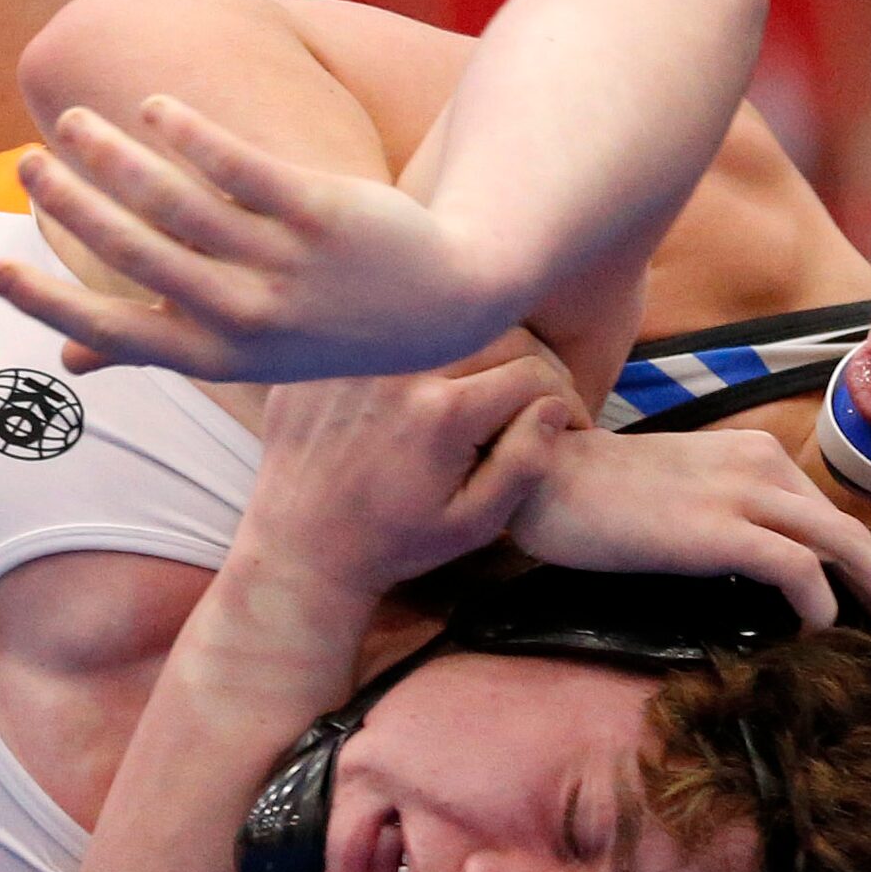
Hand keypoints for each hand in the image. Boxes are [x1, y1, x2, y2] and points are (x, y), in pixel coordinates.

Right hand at [0, 98, 513, 381]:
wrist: (446, 302)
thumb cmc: (327, 322)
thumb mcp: (245, 351)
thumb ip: (157, 346)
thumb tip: (69, 359)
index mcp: (218, 353)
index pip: (116, 329)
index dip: (50, 302)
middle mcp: (247, 315)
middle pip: (138, 257)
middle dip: (73, 208)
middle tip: (29, 161)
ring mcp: (286, 265)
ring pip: (180, 208)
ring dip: (116, 161)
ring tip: (76, 122)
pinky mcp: (324, 212)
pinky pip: (244, 171)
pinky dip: (192, 137)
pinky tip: (155, 105)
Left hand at [238, 341, 580, 594]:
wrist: (301, 546)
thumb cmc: (394, 542)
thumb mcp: (473, 523)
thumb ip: (526, 463)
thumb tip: (554, 407)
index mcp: (441, 412)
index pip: (533, 373)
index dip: (565, 398)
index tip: (569, 423)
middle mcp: (400, 369)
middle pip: (498, 334)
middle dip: (533, 365)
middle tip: (538, 398)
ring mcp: (360, 356)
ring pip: (447, 325)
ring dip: (482, 350)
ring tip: (491, 389)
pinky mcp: (329, 355)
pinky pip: (395, 334)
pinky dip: (424, 351)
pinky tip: (432, 386)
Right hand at [504, 425, 870, 639]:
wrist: (540, 478)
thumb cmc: (594, 494)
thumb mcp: (678, 492)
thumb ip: (724, 516)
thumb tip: (754, 574)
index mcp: (752, 454)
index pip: (828, 514)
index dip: (863, 565)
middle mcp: (760, 465)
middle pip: (853, 530)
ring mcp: (743, 494)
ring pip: (844, 546)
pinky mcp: (721, 529)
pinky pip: (798, 570)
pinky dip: (819, 607)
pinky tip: (815, 636)